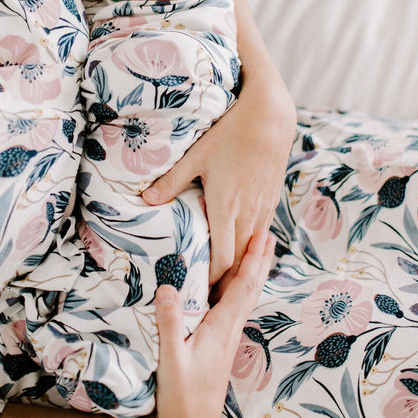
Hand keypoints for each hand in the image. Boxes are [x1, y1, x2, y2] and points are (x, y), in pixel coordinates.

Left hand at [142, 0, 294, 284]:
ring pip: (252, 248)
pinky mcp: (272, 198)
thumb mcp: (196, 155)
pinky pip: (262, 231)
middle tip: (210, 301)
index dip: (212, 282)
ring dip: (240, 267)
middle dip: (226, 282)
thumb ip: (172, 180)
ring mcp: (263, 206)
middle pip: (239, 261)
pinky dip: (252, 247)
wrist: (271, 117)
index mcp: (226, 207)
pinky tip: (244, 253)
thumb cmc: (230, 133)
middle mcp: (247, 212)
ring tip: (225, 285)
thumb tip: (145, 199)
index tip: (200, 297)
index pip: (222, 259)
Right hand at [147, 229, 274, 417]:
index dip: (252, 261)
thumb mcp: (171, 361)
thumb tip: (168, 288)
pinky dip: (240, 289)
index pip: (242, 288)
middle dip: (259, 260)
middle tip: (267, 233)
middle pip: (250, 289)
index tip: (261, 236)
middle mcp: (229, 331)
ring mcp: (226, 339)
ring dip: (252, 273)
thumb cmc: (180, 397)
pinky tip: (235, 286)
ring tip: (258, 252)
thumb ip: (170, 325)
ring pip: (244, 298)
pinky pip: (234, 308)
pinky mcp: (219, 345)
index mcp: (221, 330)